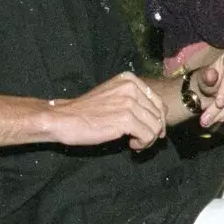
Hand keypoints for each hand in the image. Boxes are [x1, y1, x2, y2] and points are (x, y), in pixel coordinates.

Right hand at [44, 72, 167, 150]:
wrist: (63, 119)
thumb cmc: (87, 112)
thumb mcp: (113, 96)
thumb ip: (135, 100)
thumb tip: (160, 116)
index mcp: (129, 79)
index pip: (159, 102)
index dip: (158, 120)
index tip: (148, 130)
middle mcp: (131, 87)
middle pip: (159, 115)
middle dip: (153, 131)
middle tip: (140, 140)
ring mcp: (129, 102)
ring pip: (156, 126)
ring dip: (148, 139)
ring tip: (135, 143)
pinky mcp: (125, 119)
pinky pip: (148, 135)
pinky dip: (142, 143)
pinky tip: (131, 145)